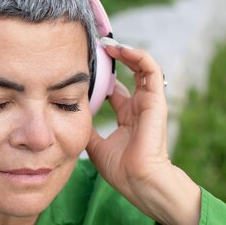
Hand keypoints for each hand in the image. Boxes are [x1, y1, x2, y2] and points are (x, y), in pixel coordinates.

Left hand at [86, 38, 200, 224]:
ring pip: (142, 67)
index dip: (103, 77)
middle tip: (96, 47)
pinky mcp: (156, 100)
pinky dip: (138, 56)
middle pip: (129, 74)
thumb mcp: (95, 145)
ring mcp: (148, 102)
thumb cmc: (121, 169)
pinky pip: (151, 70)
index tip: (86, 66)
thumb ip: (86, 129)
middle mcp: (138, 107)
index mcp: (127, 117)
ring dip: (126, 52)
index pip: (116, 90)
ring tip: (107, 43)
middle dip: (113, 59)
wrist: (139, 181)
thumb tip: (69, 117)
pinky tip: (120, 49)